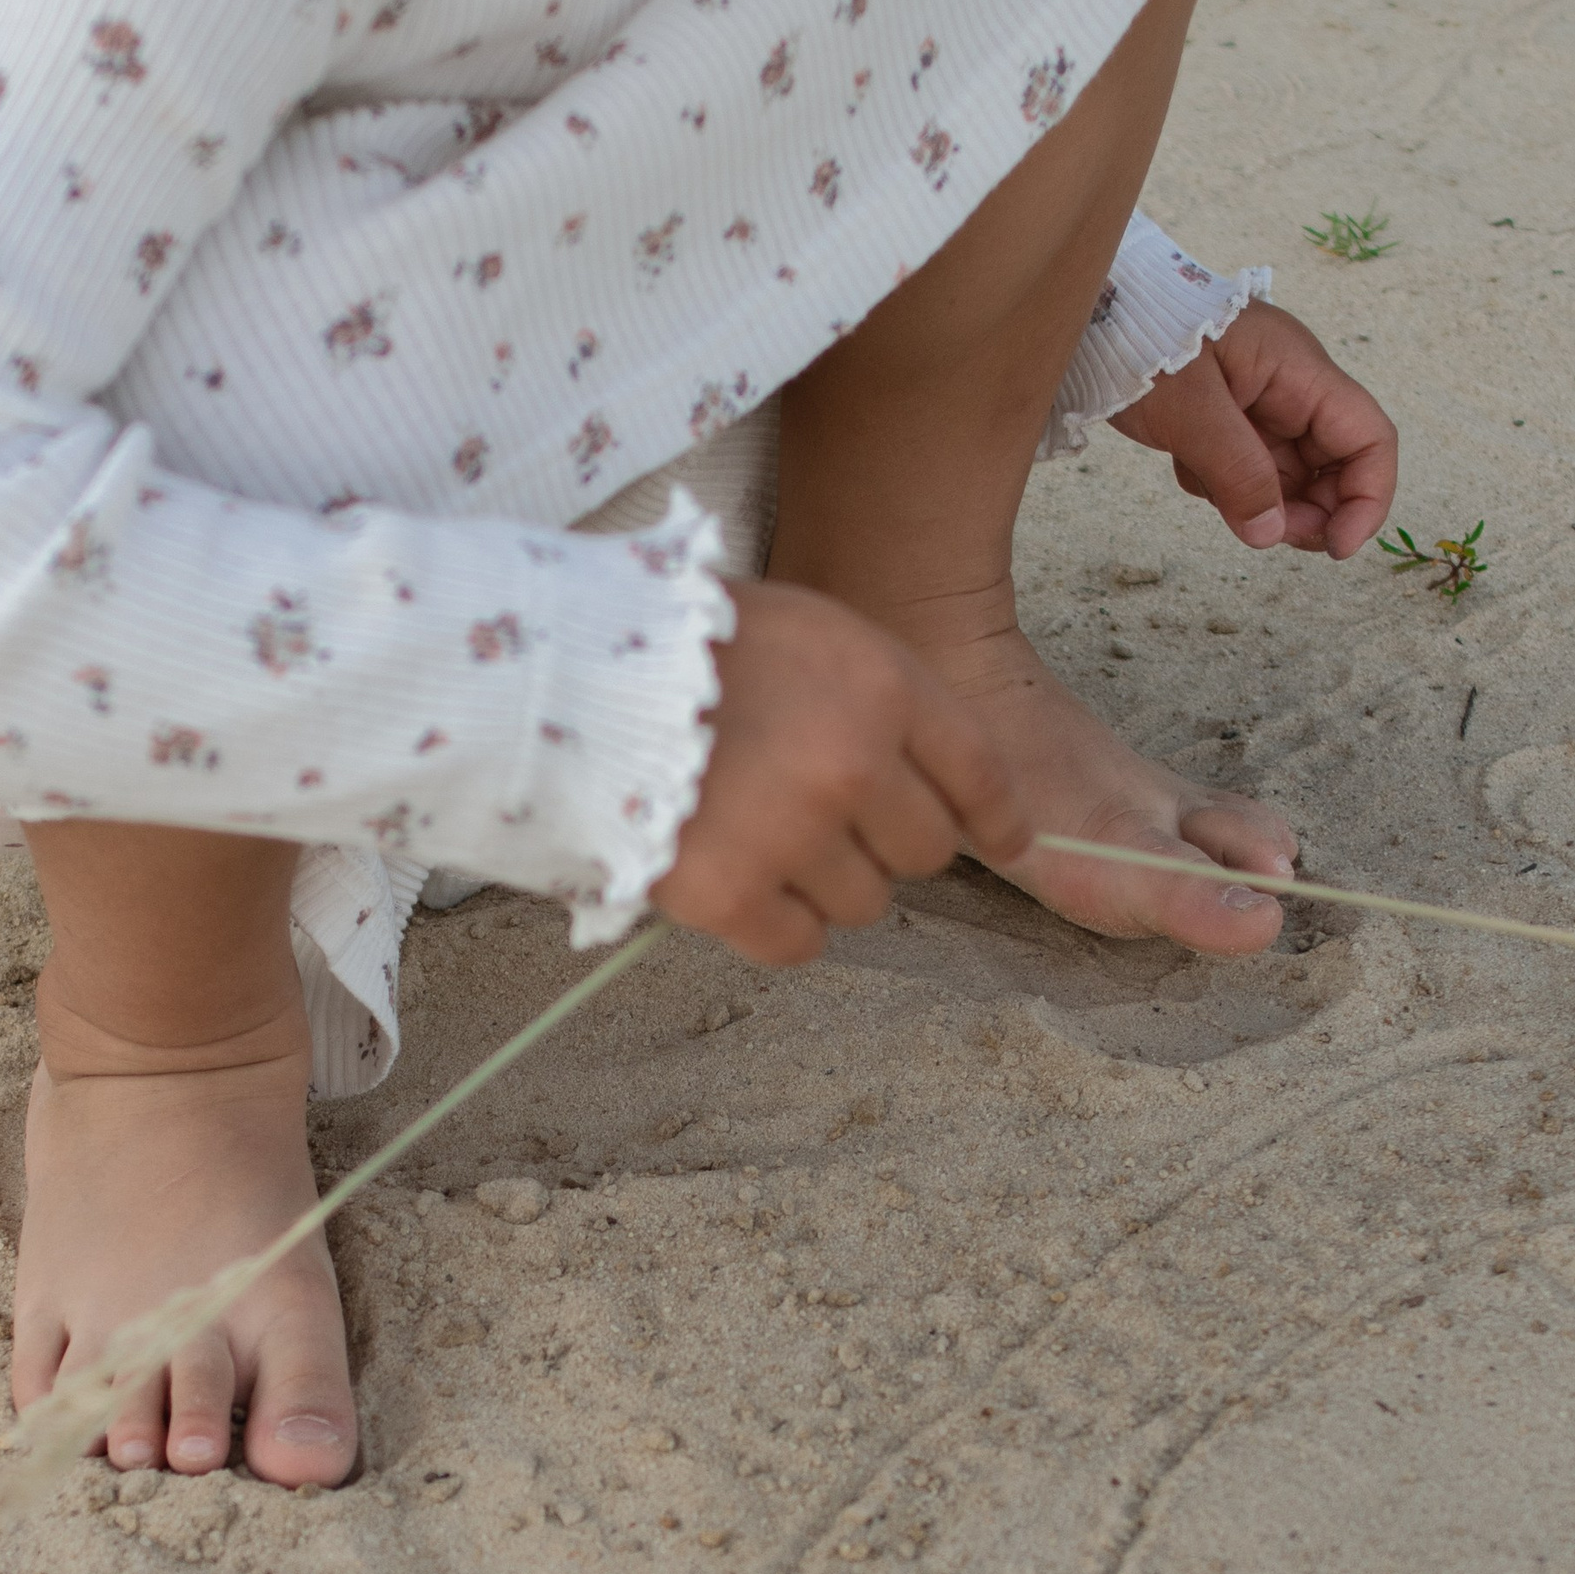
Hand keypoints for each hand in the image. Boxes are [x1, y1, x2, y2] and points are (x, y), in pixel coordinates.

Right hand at [655, 580, 1028, 965]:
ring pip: (866, 902)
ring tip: (766, 837)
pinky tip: (743, 884)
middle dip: (889, 842)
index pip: (978, 774)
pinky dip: (778, 925)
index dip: (999, 819)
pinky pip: (798, 943)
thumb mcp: (810, 630)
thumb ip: (882, 699)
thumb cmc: (691, 643)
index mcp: (879, 685)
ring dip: (828, 882)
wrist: (566, 672)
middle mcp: (850, 763)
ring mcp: (790, 832)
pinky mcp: (729, 893)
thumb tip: (949, 788)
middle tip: (829, 819)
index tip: (1008, 843)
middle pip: (926, 850)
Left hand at [1108, 303, 1398, 556]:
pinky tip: (1185, 462)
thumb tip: (1271, 534)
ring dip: (1255, 500)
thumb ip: (1236, 472)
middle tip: (1265, 533)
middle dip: (1308, 511)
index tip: (1337, 547)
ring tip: (1206, 479)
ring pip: (1285, 478)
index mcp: (1299, 371)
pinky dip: (1220, 485)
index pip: (1370, 438)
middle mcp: (1290, 389)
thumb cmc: (1142, 342)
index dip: (1368, 498)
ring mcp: (1260, 406)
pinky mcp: (1228, 422)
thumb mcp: (1190, 410)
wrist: (1090, 319)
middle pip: (1334, 467)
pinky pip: (1244, 472)